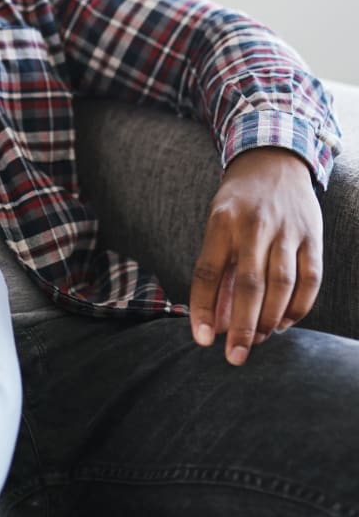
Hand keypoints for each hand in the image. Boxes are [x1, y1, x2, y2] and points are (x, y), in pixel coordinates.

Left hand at [189, 147, 322, 364]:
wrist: (273, 161)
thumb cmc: (237, 201)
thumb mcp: (216, 224)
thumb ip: (217, 269)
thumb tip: (214, 321)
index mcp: (221, 221)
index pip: (208, 271)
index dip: (203, 308)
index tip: (202, 339)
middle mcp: (254, 225)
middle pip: (249, 284)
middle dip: (242, 325)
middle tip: (235, 356)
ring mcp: (287, 230)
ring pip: (282, 284)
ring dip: (270, 319)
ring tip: (258, 340)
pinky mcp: (313, 235)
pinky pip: (311, 278)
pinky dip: (299, 306)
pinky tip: (285, 323)